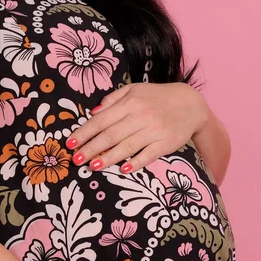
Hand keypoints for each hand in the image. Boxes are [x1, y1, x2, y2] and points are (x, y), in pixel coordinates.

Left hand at [65, 82, 210, 172]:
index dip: (84, 133)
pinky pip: (148, 155)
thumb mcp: (134, 90)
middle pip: (110, 135)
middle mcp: (140, 116)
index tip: (70, 143)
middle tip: (75, 159)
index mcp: (130, 103)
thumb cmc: (157, 97)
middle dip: (90, 148)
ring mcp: (154, 130)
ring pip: (126, 146)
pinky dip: (135, 163)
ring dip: (108, 158)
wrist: (191, 104)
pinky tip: (122, 170)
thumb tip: (92, 112)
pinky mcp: (166, 143)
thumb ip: (113, 100)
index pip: (101, 120)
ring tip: (92, 166)